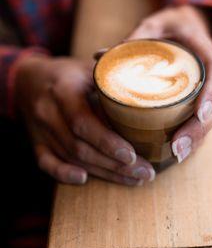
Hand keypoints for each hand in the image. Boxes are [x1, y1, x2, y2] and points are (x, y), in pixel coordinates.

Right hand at [14, 56, 154, 184]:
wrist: (28, 79)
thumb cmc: (67, 72)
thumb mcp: (87, 67)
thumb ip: (111, 78)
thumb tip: (146, 87)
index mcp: (63, 90)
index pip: (83, 122)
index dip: (107, 141)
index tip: (132, 156)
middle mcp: (48, 112)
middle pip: (80, 147)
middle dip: (115, 165)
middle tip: (145, 173)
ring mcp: (40, 130)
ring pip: (71, 158)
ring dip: (103, 172)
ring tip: (134, 179)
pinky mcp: (37, 143)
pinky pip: (47, 164)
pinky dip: (64, 174)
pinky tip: (85, 180)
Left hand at [128, 5, 211, 162]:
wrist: (188, 25)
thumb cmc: (170, 25)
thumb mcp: (153, 24)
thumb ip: (133, 39)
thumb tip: (100, 56)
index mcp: (204, 49)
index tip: (198, 113)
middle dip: (200, 128)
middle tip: (177, 147)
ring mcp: (211, 86)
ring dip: (198, 137)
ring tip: (176, 154)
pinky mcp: (204, 97)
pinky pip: (206, 119)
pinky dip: (194, 135)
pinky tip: (177, 150)